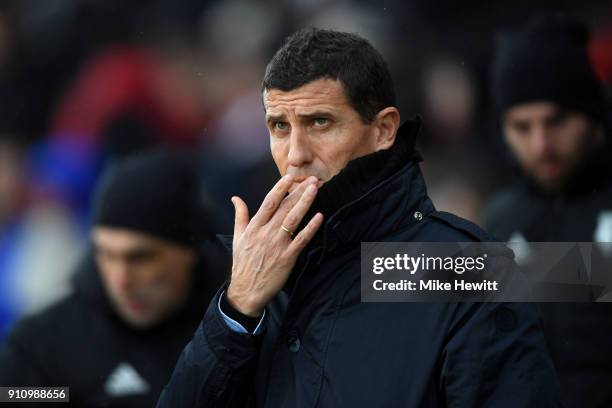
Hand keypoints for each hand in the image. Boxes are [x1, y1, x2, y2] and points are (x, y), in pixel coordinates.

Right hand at [227, 175, 323, 316]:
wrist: (246, 291)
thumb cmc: (242, 264)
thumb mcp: (237, 237)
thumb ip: (240, 216)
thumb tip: (235, 198)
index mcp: (254, 227)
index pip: (269, 202)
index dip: (280, 188)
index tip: (290, 177)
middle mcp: (266, 233)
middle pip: (285, 207)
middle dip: (299, 191)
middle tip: (312, 179)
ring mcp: (278, 245)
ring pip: (294, 219)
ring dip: (306, 202)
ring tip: (315, 190)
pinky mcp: (288, 257)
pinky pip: (301, 239)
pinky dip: (311, 228)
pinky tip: (319, 217)